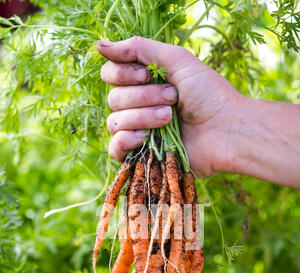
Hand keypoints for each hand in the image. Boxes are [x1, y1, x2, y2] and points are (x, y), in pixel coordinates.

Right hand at [97, 36, 241, 176]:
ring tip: (170, 118)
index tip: (147, 74)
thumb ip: (138, 49)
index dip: (123, 74)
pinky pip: (115, 149)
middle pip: (113, 98)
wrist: (226, 129)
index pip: (110, 75)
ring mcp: (139, 131)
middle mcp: (138, 106)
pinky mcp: (142, 156)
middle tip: (173, 98)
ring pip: (114, 122)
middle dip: (142, 97)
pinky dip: (126, 141)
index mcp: (144, 83)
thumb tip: (98, 45)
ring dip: (142, 117)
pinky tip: (145, 138)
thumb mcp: (176, 59)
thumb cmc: (208, 93)